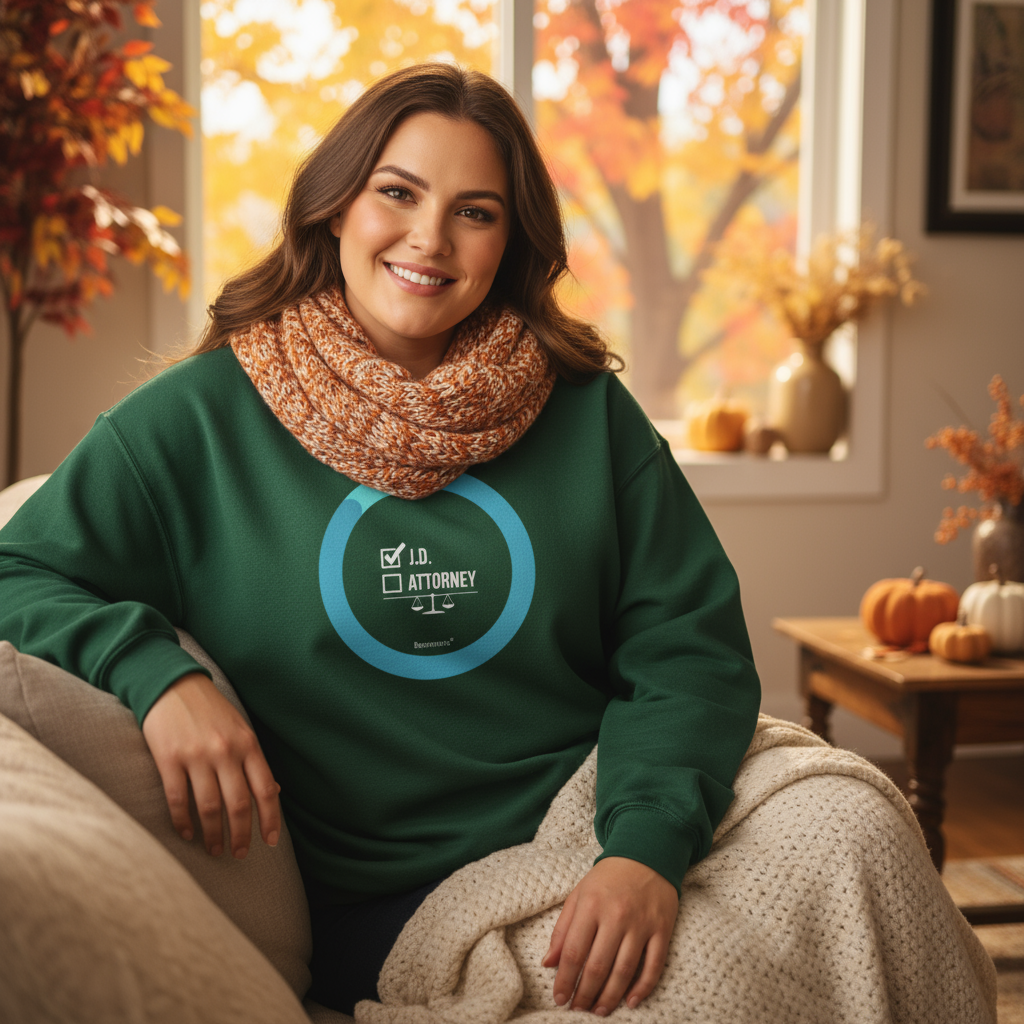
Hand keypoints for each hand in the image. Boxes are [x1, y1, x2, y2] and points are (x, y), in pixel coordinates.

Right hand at [141, 672, 280, 858]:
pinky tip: (187, 834)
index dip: (270, 819)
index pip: (265, 790)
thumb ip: (254, 760)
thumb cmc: (210, 710)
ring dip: (213, 834)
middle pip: (239, 804)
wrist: (172, 684)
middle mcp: (225, 751)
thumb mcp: (240, 729)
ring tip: (214, 849)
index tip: (270, 842)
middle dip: (241, 835)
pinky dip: (183, 822)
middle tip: (239, 854)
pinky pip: (178, 799)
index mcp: (248, 744)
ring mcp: (197, 756)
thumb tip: (273, 791)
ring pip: (209, 808)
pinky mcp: (169, 759)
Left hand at [542, 856, 677, 1015]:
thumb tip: (548, 963)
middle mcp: (616, 915)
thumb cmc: (608, 877)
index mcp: (591, 905)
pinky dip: (643, 988)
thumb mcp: (579, 894)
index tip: (559, 998)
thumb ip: (562, 929)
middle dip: (585, 994)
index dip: (565, 980)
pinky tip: (631, 1002)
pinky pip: (654, 965)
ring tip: (599, 1010)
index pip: (573, 952)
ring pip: (624, 971)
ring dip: (610, 997)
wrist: (647, 854)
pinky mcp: (662, 929)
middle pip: (598, 966)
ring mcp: (641, 924)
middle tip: (578, 1008)